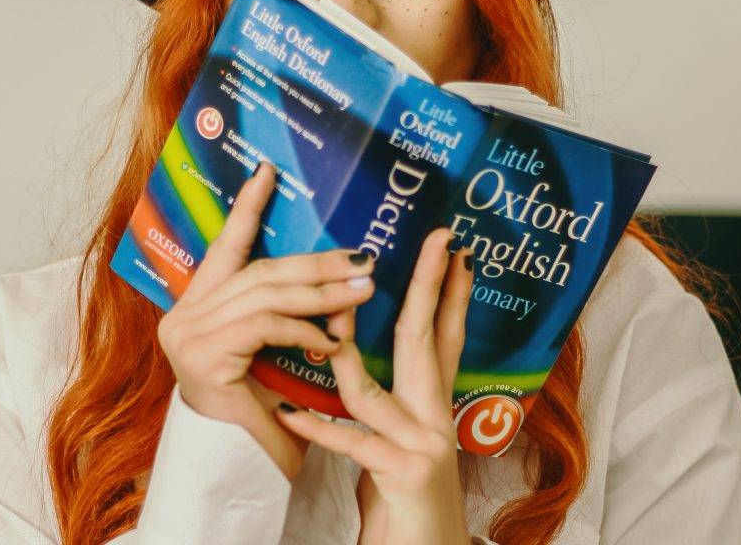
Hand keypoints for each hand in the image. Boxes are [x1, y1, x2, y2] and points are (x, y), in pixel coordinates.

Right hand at [156, 162, 375, 478]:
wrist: (240, 467)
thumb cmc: (261, 409)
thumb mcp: (271, 348)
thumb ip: (281, 309)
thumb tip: (331, 267)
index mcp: (198, 305)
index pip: (226, 246)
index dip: (247, 207)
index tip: (269, 171)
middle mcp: (184, 314)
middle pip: (259, 271)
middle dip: (315, 262)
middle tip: (363, 256)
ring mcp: (187, 335)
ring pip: (267, 295)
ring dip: (322, 291)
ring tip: (364, 288)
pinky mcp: (202, 357)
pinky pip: (265, 327)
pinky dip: (304, 329)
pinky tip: (331, 338)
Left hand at [276, 228, 474, 544]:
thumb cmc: (405, 499)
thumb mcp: (401, 440)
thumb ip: (389, 402)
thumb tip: (355, 356)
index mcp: (433, 405)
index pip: (445, 336)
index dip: (451, 291)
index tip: (454, 249)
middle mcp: (436, 417)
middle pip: (426, 341)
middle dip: (430, 286)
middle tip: (440, 241)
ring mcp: (423, 444)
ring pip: (375, 388)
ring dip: (347, 350)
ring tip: (327, 317)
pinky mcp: (404, 474)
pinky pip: (351, 442)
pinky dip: (317, 427)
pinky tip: (286, 412)